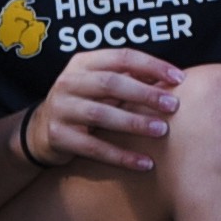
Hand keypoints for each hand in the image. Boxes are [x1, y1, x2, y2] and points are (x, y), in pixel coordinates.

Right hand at [21, 48, 181, 172]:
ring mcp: (61, 109)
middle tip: (173, 106)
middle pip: (111, 83)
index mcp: (83, 63)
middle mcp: (69, 82)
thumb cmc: (84, 103)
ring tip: (161, 131)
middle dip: (145, 94)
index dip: (151, 65)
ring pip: (101, 115)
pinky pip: (94, 148)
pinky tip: (145, 163)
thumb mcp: (101, 85)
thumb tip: (174, 79)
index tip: (179, 78)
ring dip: (134, 123)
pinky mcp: (58, 136)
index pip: (121, 57)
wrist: (41, 130)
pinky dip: (121, 156)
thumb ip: (131, 80)